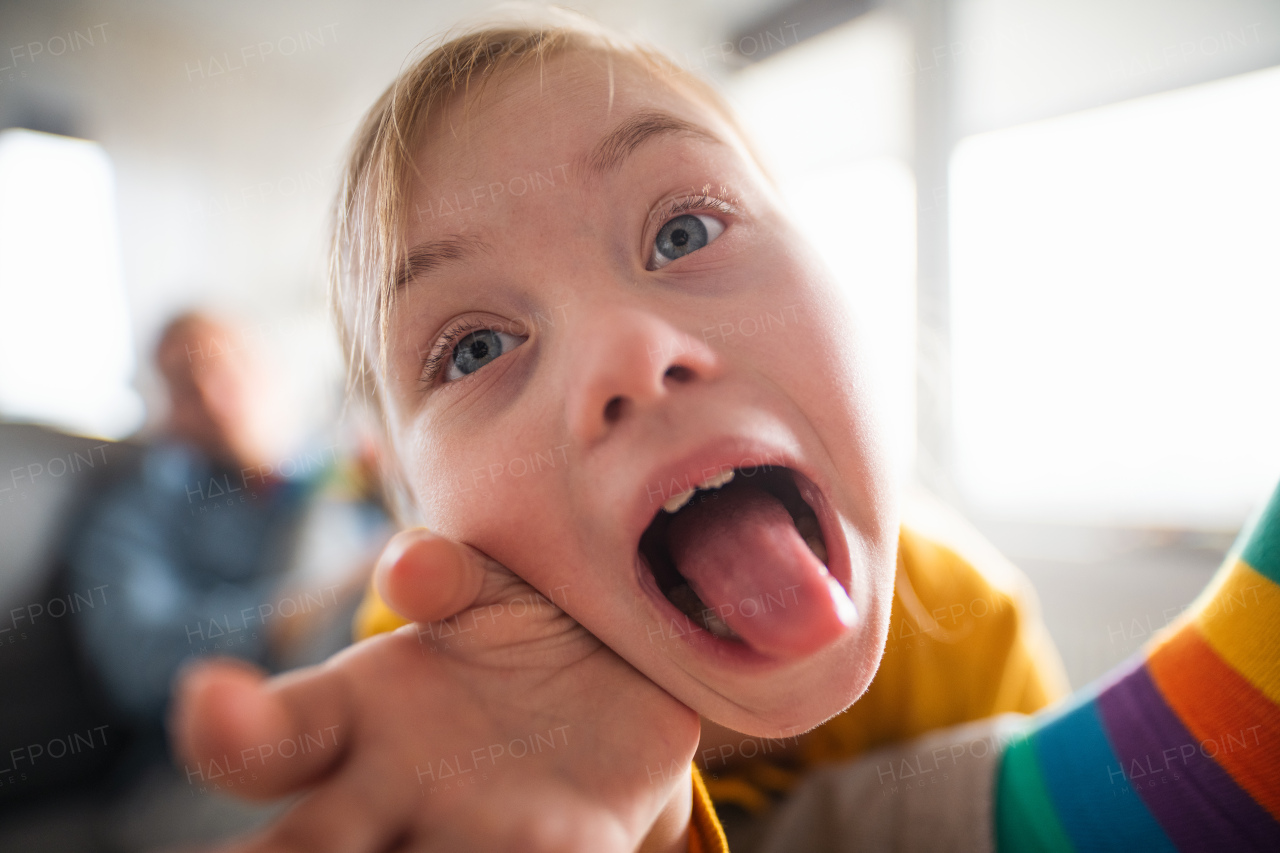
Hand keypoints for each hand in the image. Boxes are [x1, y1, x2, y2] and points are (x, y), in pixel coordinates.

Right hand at [170, 530, 699, 852]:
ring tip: (429, 847)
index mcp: (360, 711)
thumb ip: (449, 572)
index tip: (209, 694)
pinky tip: (537, 841)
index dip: (228, 728)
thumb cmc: (536, 618)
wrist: (637, 669)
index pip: (271, 736)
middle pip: (301, 848)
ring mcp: (472, 832)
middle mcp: (393, 790)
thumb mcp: (495, 581)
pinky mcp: (566, 849)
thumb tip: (411, 567)